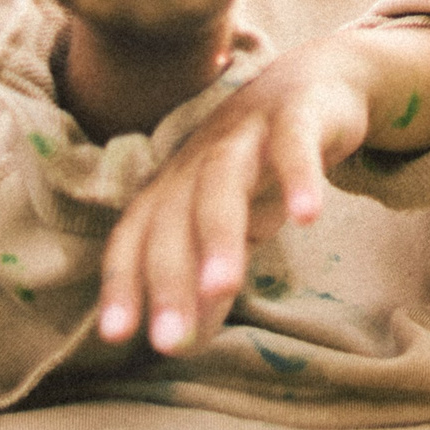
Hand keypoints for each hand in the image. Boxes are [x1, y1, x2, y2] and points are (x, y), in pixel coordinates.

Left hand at [96, 27, 429, 354]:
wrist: (314, 84)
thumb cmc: (262, 169)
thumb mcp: (234, 231)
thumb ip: (209, 284)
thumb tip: (182, 345)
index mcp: (174, 187)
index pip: (135, 235)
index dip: (122, 281)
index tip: (116, 335)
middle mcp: (199, 159)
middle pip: (174, 218)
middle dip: (168, 280)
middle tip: (169, 341)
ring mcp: (246, 133)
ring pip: (222, 184)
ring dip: (219, 236)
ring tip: (222, 288)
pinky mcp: (296, 116)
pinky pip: (293, 146)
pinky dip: (300, 177)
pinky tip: (309, 217)